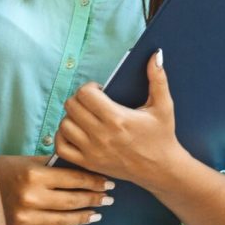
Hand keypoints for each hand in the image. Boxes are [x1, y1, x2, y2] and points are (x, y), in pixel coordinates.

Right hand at [0, 155, 113, 224]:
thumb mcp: (27, 161)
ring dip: (84, 217)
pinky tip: (75, 222)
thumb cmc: (3, 170)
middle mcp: (31, 198)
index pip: (74, 179)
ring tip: (97, 214)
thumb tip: (83, 168)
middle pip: (73, 201)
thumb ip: (53, 165)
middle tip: (109, 198)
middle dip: (95, 199)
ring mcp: (25, 218)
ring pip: (65, 220)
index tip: (108, 182)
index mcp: (34, 175)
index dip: (94, 182)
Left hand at [57, 51, 182, 186]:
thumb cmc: (161, 136)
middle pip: (72, 106)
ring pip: (64, 125)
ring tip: (86, 116)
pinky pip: (61, 147)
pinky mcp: (88, 163)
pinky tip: (76, 131)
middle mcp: (101, 135)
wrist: (161, 170)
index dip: (89, 87)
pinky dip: (63, 137)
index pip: (85, 94)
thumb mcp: (163, 106)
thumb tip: (156, 54)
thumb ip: (158, 79)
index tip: (100, 91)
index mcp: (117, 119)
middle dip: (80, 99)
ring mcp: (93, 151)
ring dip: (72, 117)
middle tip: (92, 102)